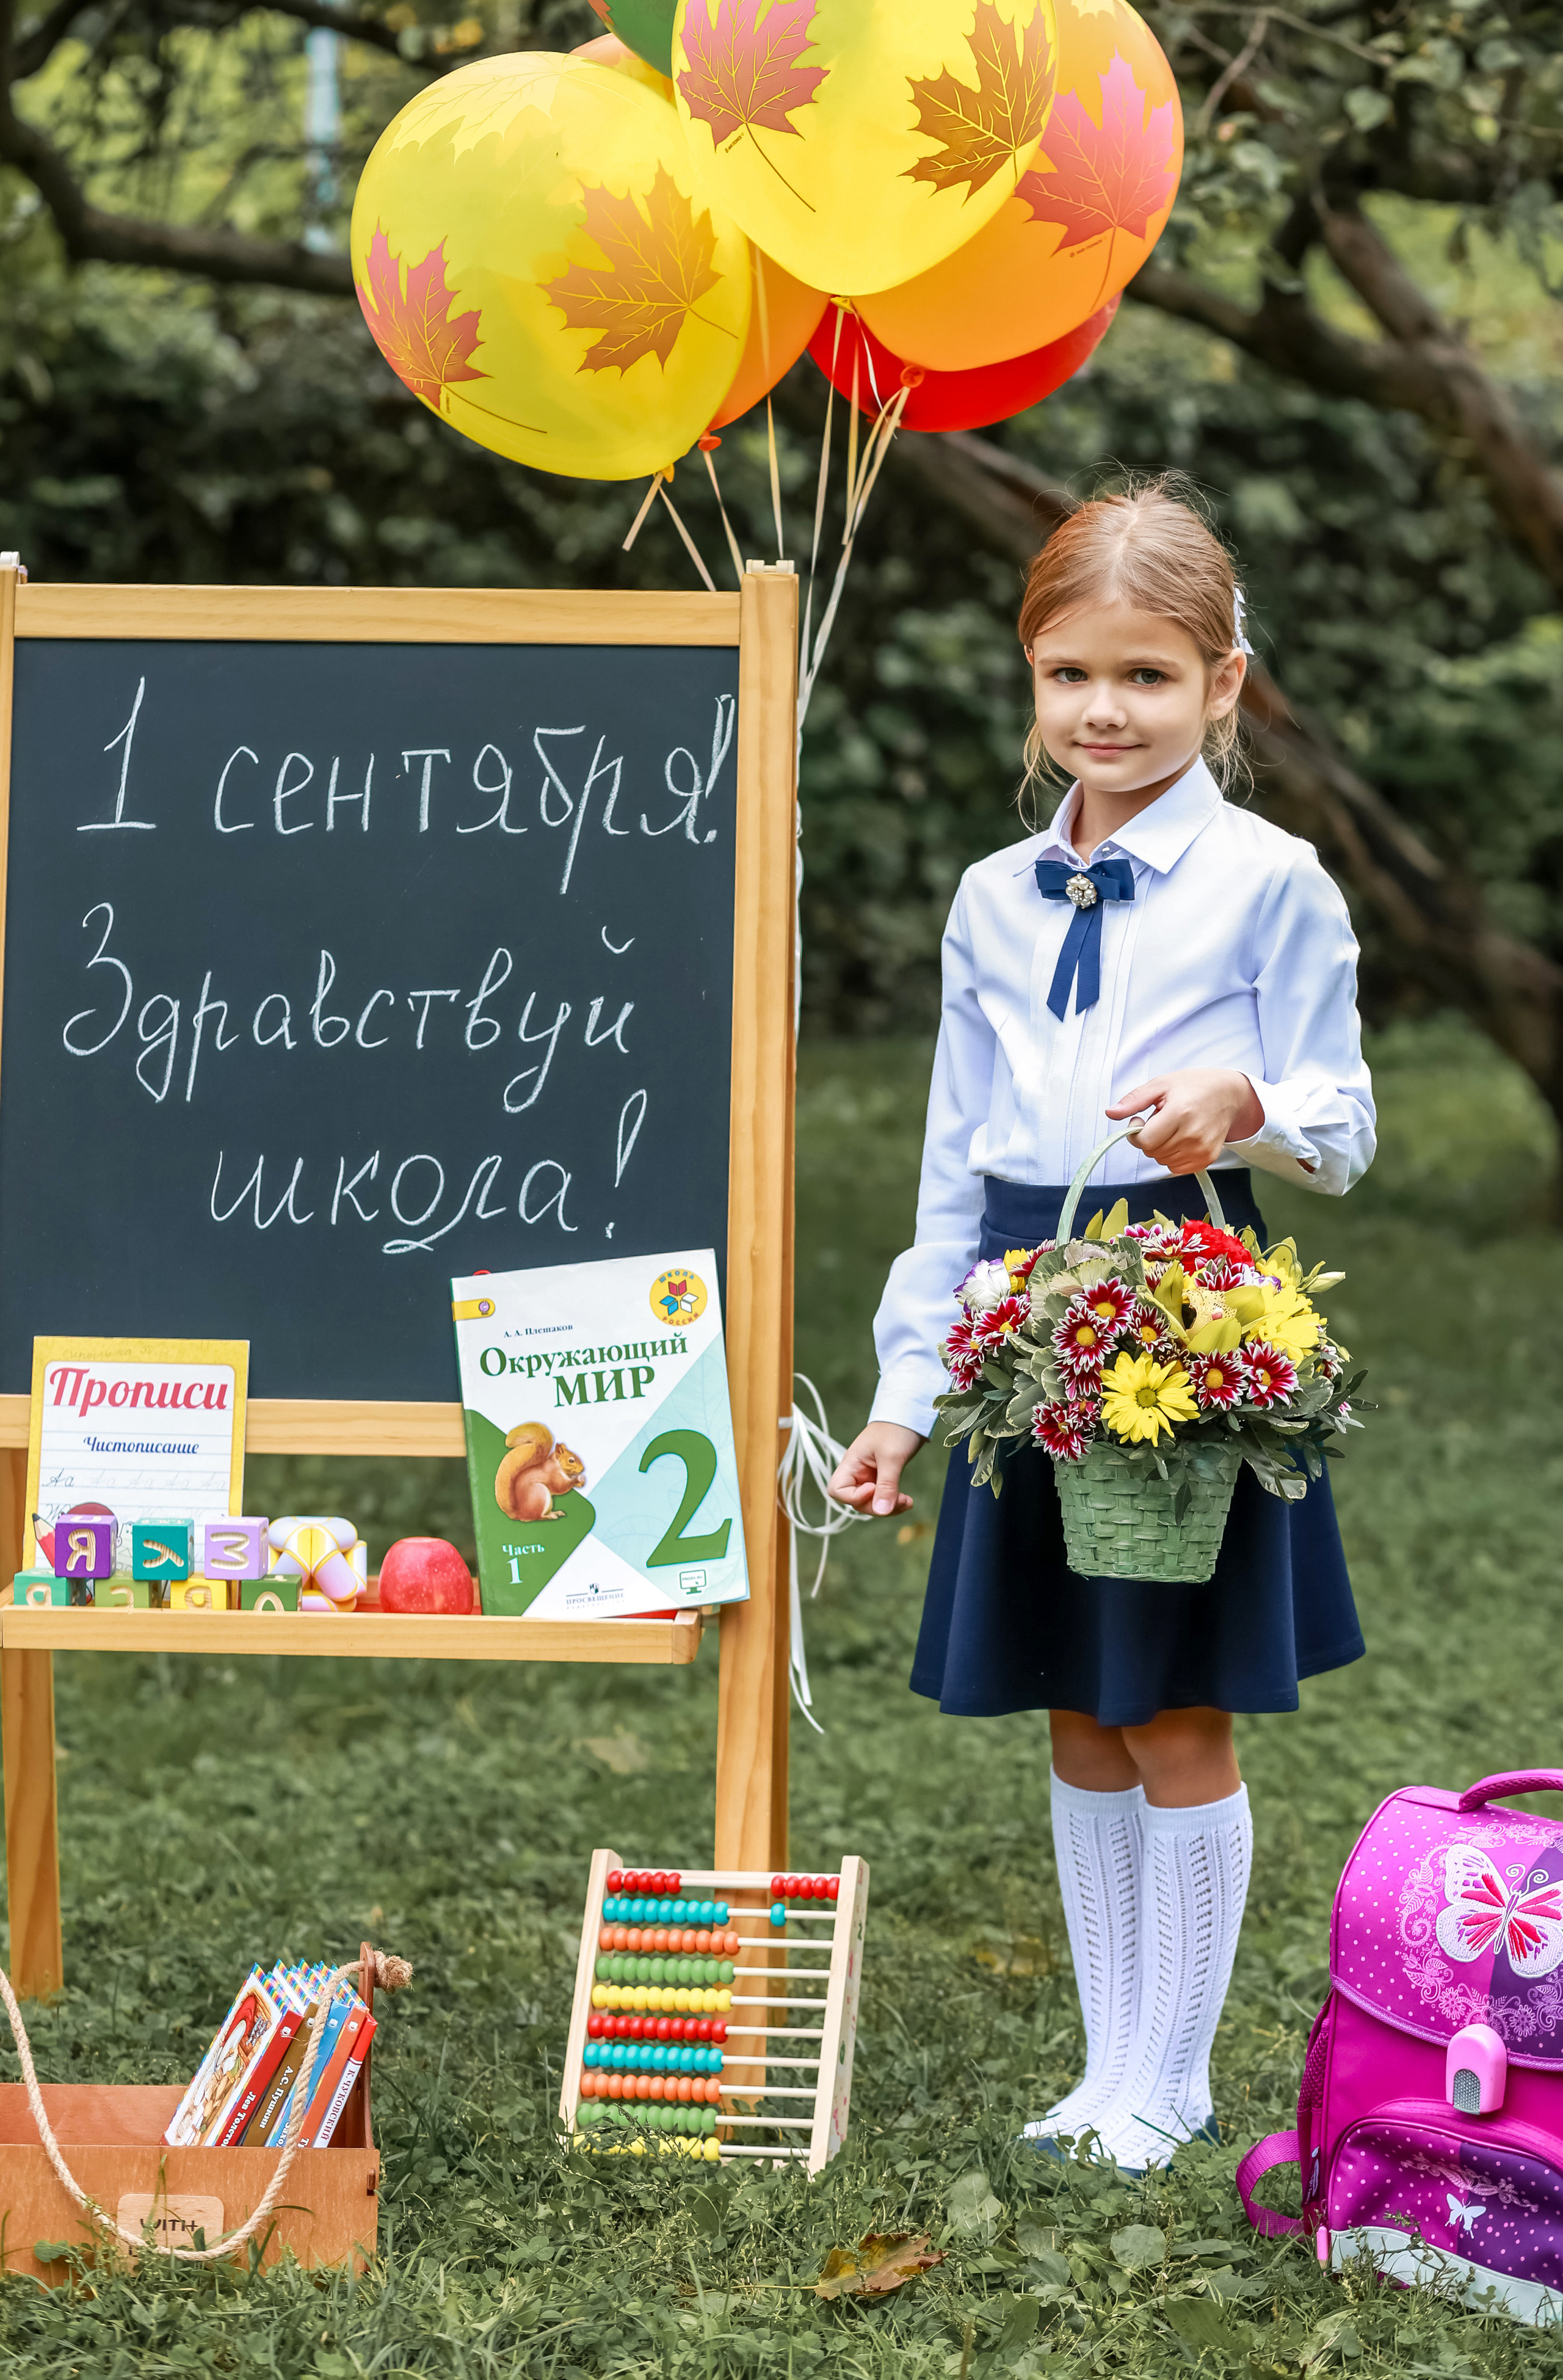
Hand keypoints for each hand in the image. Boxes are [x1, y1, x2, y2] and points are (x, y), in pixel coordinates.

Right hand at [828, 1423, 924, 1517]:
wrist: (910, 1416)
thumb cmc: (896, 1429)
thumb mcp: (891, 1457)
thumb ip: (886, 1486)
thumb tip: (881, 1511)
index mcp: (851, 1463)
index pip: (837, 1490)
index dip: (853, 1496)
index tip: (873, 1487)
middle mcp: (857, 1472)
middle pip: (856, 1502)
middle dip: (876, 1506)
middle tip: (899, 1500)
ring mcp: (870, 1477)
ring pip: (871, 1503)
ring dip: (888, 1508)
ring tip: (907, 1501)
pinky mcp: (882, 1479)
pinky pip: (883, 1499)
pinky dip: (894, 1503)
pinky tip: (907, 1501)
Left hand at [1106, 1068, 1264, 1173]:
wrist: (1229, 1095)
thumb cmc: (1194, 1086)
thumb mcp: (1161, 1084)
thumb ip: (1134, 1100)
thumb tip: (1110, 1113)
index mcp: (1180, 1113)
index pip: (1145, 1141)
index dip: (1137, 1132)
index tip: (1141, 1120)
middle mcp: (1193, 1135)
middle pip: (1152, 1152)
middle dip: (1149, 1138)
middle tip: (1161, 1120)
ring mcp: (1202, 1150)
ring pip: (1162, 1161)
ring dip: (1161, 1147)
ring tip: (1173, 1127)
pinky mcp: (1207, 1159)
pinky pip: (1176, 1168)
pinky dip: (1172, 1156)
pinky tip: (1180, 1139)